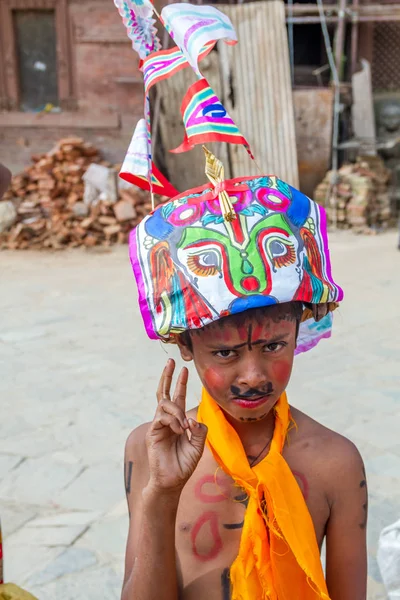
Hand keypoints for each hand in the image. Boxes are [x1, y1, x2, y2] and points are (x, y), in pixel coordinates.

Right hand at [145, 359, 206, 495]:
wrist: (172, 481)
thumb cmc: (184, 464)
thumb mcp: (198, 445)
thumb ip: (200, 430)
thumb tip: (192, 419)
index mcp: (178, 421)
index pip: (178, 397)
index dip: (180, 383)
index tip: (184, 369)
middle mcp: (167, 420)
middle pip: (164, 392)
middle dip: (168, 376)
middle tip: (171, 361)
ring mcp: (159, 425)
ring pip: (165, 404)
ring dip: (177, 411)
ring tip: (184, 427)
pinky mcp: (153, 432)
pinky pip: (162, 417)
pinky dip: (173, 420)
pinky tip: (179, 430)